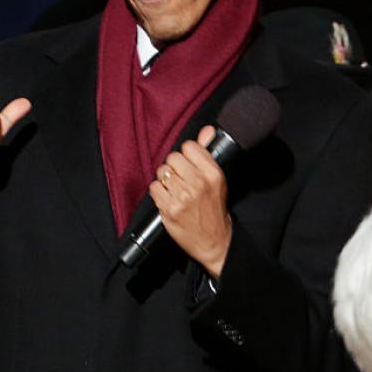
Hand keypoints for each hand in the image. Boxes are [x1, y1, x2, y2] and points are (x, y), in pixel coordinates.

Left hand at [149, 126, 231, 277]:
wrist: (214, 241)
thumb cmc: (214, 209)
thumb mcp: (218, 180)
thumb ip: (208, 154)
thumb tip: (207, 130)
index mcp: (213, 173)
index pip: (189, 146)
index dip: (186, 155)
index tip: (188, 164)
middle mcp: (198, 183)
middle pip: (172, 158)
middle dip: (174, 167)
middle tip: (181, 179)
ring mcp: (183, 196)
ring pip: (161, 172)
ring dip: (165, 180)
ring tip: (175, 190)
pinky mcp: (169, 209)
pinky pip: (154, 188)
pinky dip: (158, 193)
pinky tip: (168, 199)